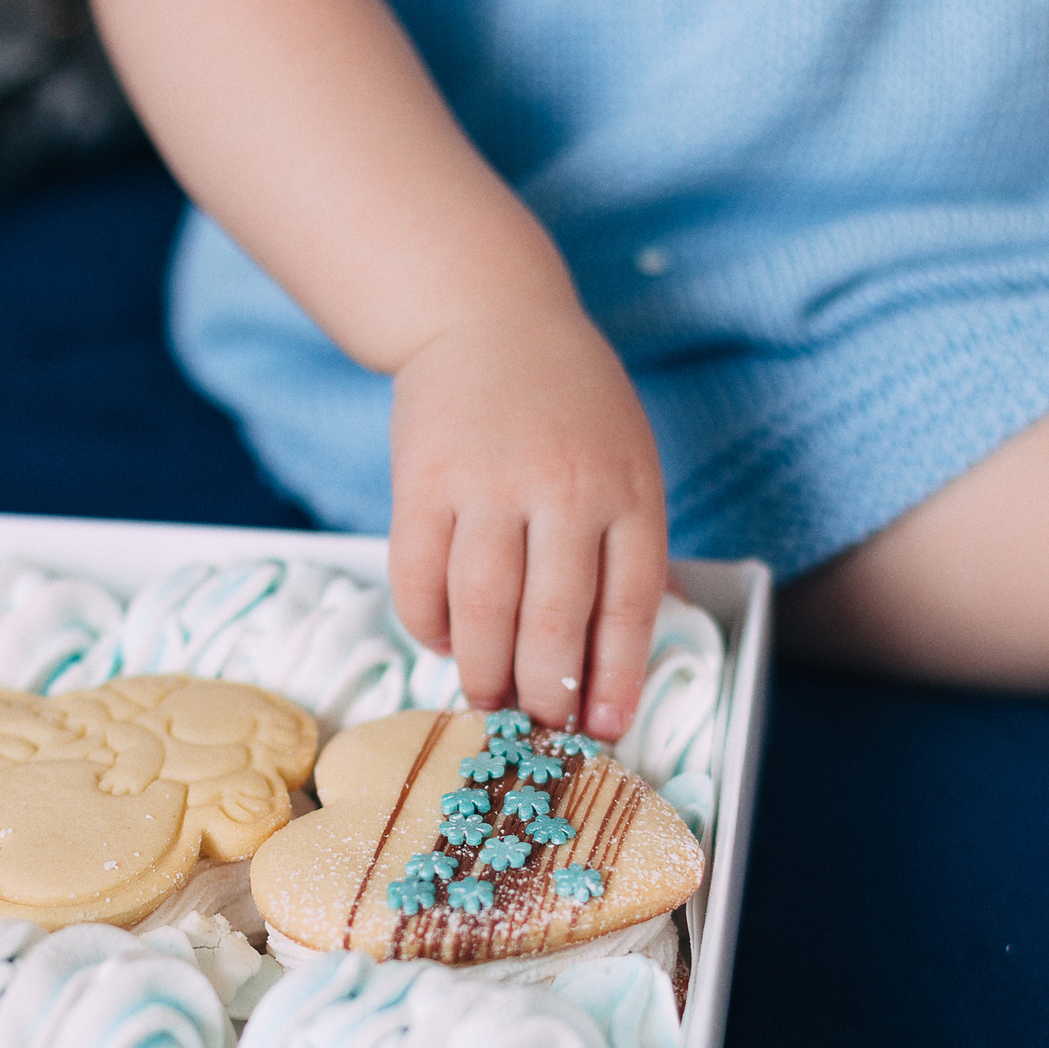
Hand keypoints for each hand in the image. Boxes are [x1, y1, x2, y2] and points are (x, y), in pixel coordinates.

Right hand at [388, 309, 667, 740]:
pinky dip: (428, 626)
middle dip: (543, 693)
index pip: (629, 607)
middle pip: (552, 622)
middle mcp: (563, 488)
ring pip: (481, 611)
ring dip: (482, 672)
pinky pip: (419, 578)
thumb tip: (618, 663)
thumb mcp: (628, 463)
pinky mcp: (421, 481)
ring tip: (486, 697)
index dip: (617, 680)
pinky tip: (442, 639)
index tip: (605, 731)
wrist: (489, 317)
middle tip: (535, 723)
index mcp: (627, 490)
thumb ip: (628, 550)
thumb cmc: (572, 406)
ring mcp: (488, 483)